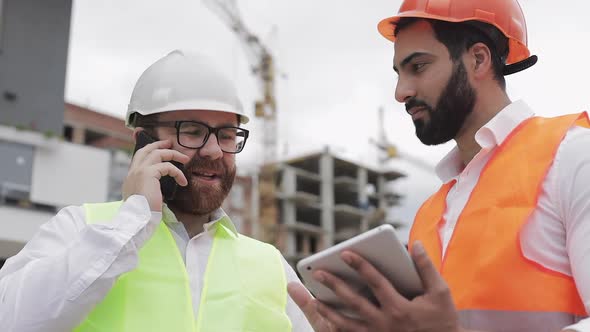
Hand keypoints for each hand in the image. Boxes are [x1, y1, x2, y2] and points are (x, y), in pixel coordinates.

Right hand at [122, 139, 189, 211]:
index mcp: (131, 178)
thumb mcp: (146, 199)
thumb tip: (160, 190)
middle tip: (170, 143)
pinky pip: (167, 167)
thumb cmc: (143, 214)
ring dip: (173, 154)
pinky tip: (183, 181)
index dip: (150, 151)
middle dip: (159, 144)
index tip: (160, 149)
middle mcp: (133, 172)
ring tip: (185, 159)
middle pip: (146, 150)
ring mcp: (139, 171)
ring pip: (157, 153)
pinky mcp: (148, 174)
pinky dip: (177, 172)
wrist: (137, 219)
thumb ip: (150, 190)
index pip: (139, 158)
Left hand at [290, 241, 461, 331]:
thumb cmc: (443, 321)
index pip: (375, 282)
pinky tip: (326, 322)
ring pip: (347, 325)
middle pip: (354, 302)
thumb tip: (416, 244)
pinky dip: (337, 329)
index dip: (360, 265)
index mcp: (400, 308)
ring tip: (314, 300)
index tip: (345, 253)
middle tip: (319, 272)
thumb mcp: (441, 293)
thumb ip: (426, 267)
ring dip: (329, 312)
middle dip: (335, 285)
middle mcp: (385, 324)